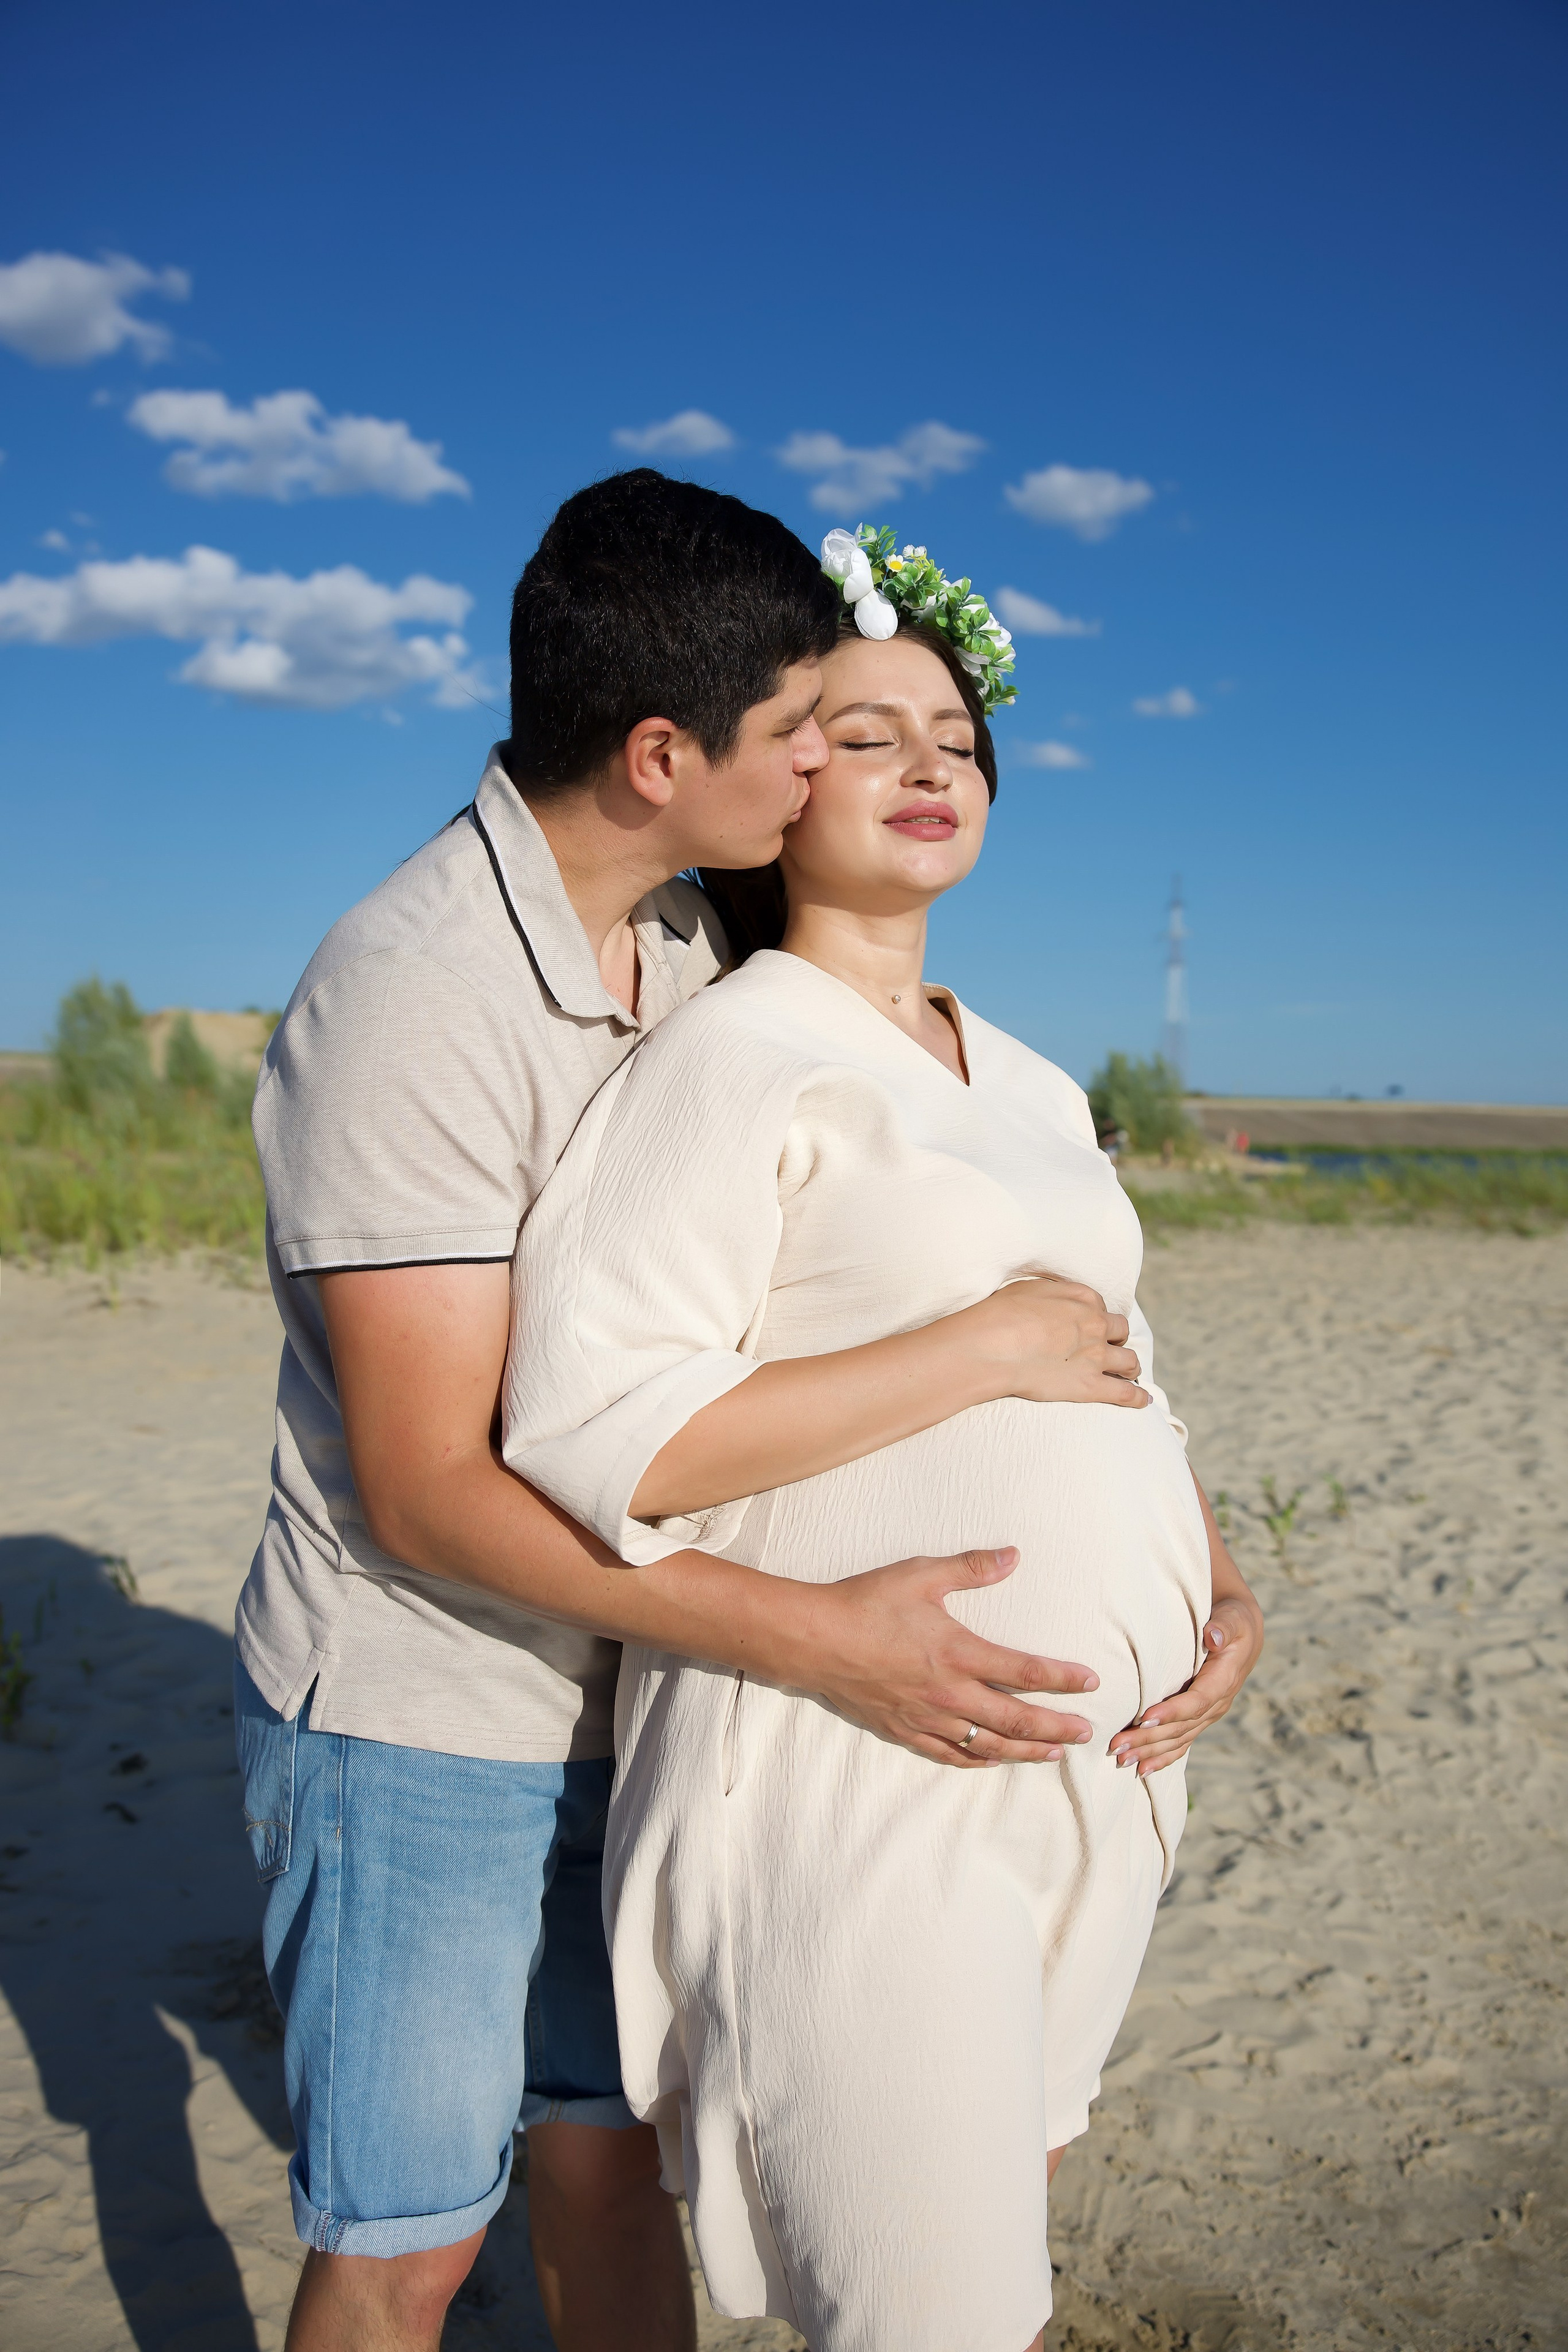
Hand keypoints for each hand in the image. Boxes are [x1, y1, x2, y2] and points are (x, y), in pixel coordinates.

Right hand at [798, 1545, 1099, 1768]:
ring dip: (1026, 1751)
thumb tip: (1013, 1556)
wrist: (815, 1640)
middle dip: (1056, 1728)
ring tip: (1054, 1754)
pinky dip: (978, 1760)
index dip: (1064, 1680)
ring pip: (988, 1744)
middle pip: (1016, 1720)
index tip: (1092, 1682)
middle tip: (1086, 1733)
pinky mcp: (905, 1730)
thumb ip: (971, 1567)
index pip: (1026, 1672)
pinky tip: (994, 1761)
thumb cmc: (867, 1603)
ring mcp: (927, 1717)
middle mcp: (949, 1693)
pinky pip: (950, 1754)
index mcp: (959, 1653)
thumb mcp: (921, 1575)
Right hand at [963, 1276, 1147, 1408]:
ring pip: (1130, 1361)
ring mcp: (1097, 1356)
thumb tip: (1061, 1299)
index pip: (1100, 1307)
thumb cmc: (1001, 1315)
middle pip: (1120, 1331)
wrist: (993, 1345)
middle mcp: (1096, 1324)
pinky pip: (1126, 1393)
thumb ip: (1054, 1293)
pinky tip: (1144, 1400)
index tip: (1088, 1327)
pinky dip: (1138, 1397)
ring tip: (1126, 1373)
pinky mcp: (1091, 1386)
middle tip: (1106, 1348)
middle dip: (1116, 1339)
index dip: (1095, 1318)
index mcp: (1082, 1299)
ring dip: (1129, 1366)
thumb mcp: (1029, 1288)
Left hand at [1109, 1593, 1263, 1774]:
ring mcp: (1208, 1714)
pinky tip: (1143, 1769)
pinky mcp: (1199, 1718)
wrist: (1242, 1633)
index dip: (1172, 1711)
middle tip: (1118, 1746)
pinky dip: (1162, 1757)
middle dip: (1149, 1739)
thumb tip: (1213, 1636)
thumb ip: (1224, 1627)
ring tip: (1122, 1759)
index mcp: (1224, 1680)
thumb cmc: (1233, 1620)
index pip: (1196, 1701)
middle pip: (1181, 1727)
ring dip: (1150, 1751)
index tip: (1145, 1718)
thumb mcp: (1234, 1617)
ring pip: (1178, 1739)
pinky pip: (1181, 1742)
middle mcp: (1217, 1703)